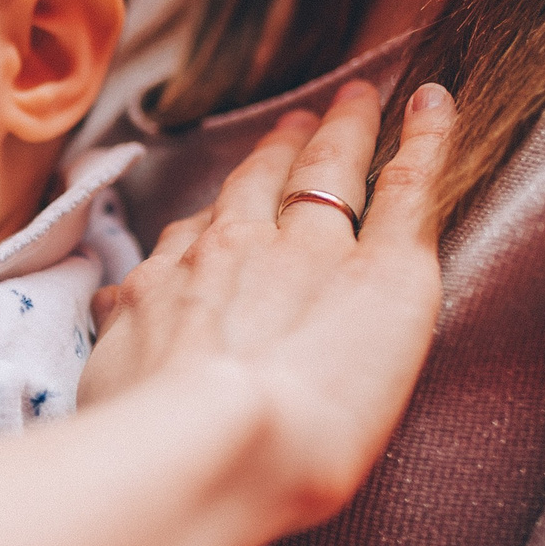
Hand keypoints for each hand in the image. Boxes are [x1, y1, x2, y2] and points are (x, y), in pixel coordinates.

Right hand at [81, 76, 450, 524]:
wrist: (218, 441)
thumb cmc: (155, 434)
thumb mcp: (108, 374)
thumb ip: (120, 333)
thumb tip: (111, 306)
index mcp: (177, 281)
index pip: (200, 234)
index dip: (221, 214)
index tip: (230, 205)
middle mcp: (241, 249)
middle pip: (264, 183)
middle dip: (282, 150)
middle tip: (300, 123)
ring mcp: (314, 251)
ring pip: (332, 172)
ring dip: (346, 132)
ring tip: (358, 104)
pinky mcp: (388, 270)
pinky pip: (412, 186)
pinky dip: (427, 139)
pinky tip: (435, 103)